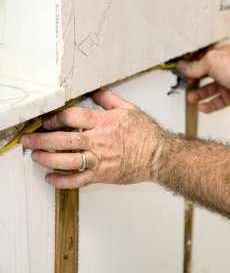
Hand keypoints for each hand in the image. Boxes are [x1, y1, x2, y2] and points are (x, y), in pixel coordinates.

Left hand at [20, 90, 166, 188]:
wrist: (159, 155)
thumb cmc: (146, 133)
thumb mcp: (128, 109)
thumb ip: (108, 99)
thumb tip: (93, 90)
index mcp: (104, 122)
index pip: (71, 117)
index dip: (55, 119)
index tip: (47, 121)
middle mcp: (99, 141)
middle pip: (63, 139)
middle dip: (41, 139)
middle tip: (28, 139)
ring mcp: (99, 159)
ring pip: (67, 160)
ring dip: (47, 159)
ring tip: (35, 156)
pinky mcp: (102, 175)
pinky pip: (78, 180)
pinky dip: (61, 182)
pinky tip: (50, 179)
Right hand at [177, 43, 229, 112]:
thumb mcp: (210, 61)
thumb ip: (195, 66)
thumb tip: (182, 67)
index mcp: (218, 55)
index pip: (200, 58)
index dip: (189, 63)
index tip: (180, 69)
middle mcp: (222, 68)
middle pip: (202, 74)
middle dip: (192, 80)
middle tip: (185, 83)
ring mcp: (225, 83)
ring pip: (207, 90)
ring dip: (198, 94)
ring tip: (191, 98)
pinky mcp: (229, 96)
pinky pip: (215, 102)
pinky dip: (208, 105)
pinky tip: (202, 107)